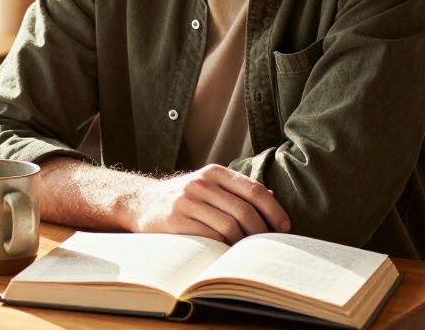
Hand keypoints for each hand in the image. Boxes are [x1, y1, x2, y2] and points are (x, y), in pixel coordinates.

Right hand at [123, 165, 290, 243]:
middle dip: (262, 232)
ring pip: (230, 226)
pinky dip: (225, 248)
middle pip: (244, 211)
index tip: (284, 227)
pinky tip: (229, 253)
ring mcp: (186, 202)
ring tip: (249, 251)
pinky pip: (211, 237)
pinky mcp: (176, 220)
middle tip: (268, 245)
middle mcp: (200, 183)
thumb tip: (273, 197)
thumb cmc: (182, 198)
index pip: (254, 190)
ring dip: (244, 243)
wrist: (140, 202)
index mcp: (213, 173)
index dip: (274, 211)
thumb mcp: (207, 185)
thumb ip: (235, 190)